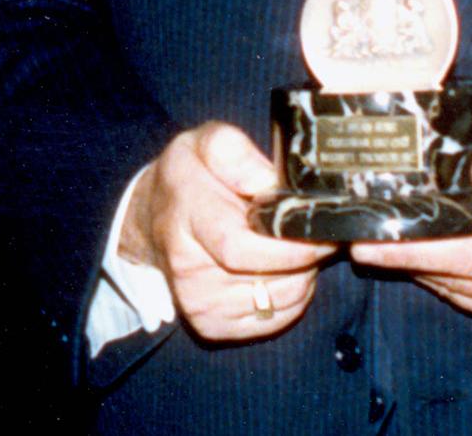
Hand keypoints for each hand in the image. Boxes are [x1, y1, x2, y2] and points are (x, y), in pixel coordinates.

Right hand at [119, 122, 334, 341]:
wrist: (154, 219)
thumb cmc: (189, 180)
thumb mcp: (203, 144)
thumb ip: (234, 153)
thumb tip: (268, 183)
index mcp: (185, 219)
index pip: (240, 248)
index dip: (289, 245)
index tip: (318, 230)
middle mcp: (187, 270)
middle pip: (271, 277)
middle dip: (304, 256)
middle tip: (310, 232)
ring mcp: (198, 304)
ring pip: (282, 299)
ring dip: (301, 273)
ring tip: (286, 246)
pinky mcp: (212, 326)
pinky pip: (278, 318)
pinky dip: (291, 295)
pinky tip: (276, 270)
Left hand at [351, 120, 471, 333]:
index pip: (464, 259)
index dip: (411, 253)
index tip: (366, 246)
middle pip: (458, 281)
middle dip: (407, 261)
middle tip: (361, 239)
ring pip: (465, 295)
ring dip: (426, 273)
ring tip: (384, 246)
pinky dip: (453, 282)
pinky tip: (427, 258)